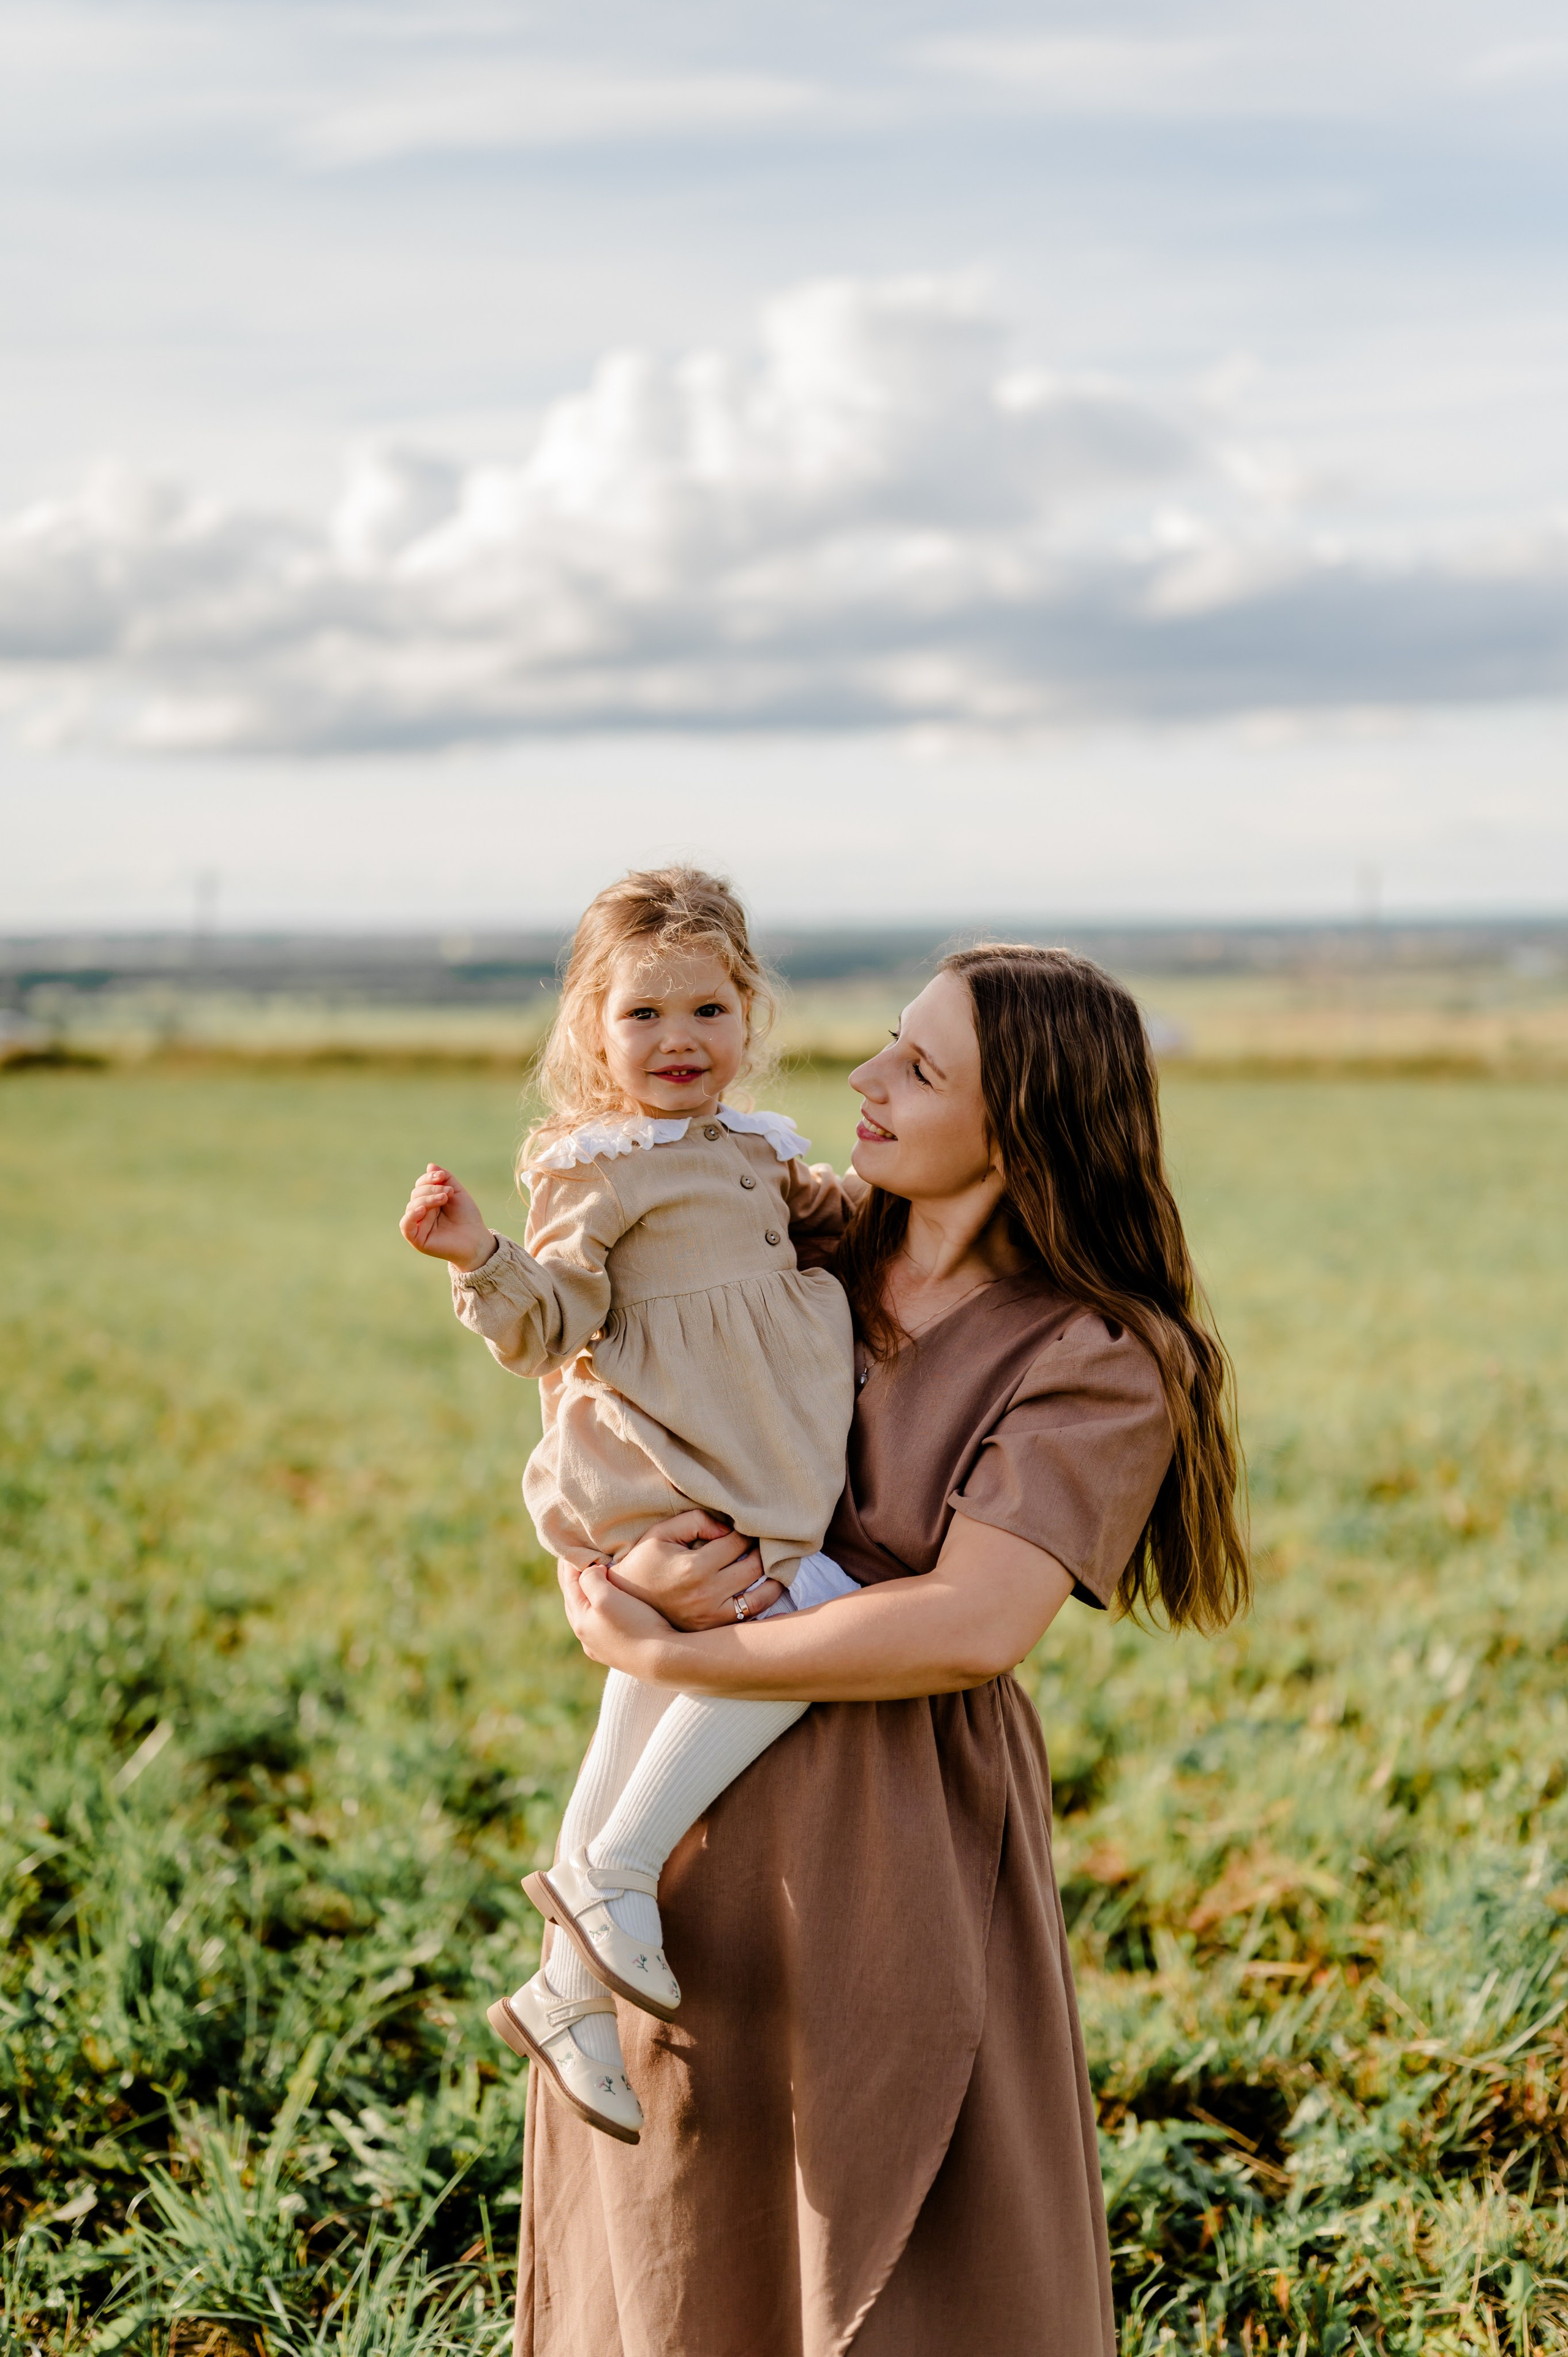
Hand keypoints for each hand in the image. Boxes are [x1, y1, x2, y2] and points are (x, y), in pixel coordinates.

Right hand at [399, 1164, 494, 1270]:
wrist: (477, 1239)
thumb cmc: (467, 1217)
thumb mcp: (457, 1193)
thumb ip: (445, 1179)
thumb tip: (429, 1165)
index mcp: (428, 1201)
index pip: (420, 1185)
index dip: (428, 1178)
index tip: (441, 1175)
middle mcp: (420, 1213)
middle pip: (416, 1194)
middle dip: (431, 1189)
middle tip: (448, 1193)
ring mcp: (418, 1225)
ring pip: (412, 1206)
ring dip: (427, 1199)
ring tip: (444, 1198)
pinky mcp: (417, 1239)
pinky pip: (405, 1226)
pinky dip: (411, 1216)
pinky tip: (422, 1210)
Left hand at [559, 1559, 686, 1675]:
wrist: (665, 1660)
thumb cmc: (637, 1624)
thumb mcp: (606, 1596)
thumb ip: (591, 1579)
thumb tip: (590, 1571)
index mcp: (580, 1621)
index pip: (569, 1583)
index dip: (571, 1561)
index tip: (577, 1544)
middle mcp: (587, 1636)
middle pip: (577, 1599)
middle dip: (578, 1578)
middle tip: (584, 1557)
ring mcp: (602, 1647)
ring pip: (591, 1613)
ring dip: (592, 1594)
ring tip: (599, 1576)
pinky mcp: (619, 1652)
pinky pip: (605, 1623)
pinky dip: (604, 1608)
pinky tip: (614, 1604)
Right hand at [596, 1511, 781, 1630]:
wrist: (624, 1605)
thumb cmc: (643, 1563)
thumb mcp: (660, 1533)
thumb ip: (695, 1521)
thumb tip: (727, 1527)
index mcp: (695, 1567)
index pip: (737, 1542)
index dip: (746, 1531)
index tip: (747, 1528)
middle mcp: (707, 1594)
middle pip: (754, 1566)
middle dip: (762, 1550)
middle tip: (762, 1543)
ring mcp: (712, 1616)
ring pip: (760, 1596)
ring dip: (773, 1578)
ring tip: (773, 1566)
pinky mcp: (714, 1630)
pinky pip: (750, 1618)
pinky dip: (764, 1603)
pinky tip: (765, 1589)